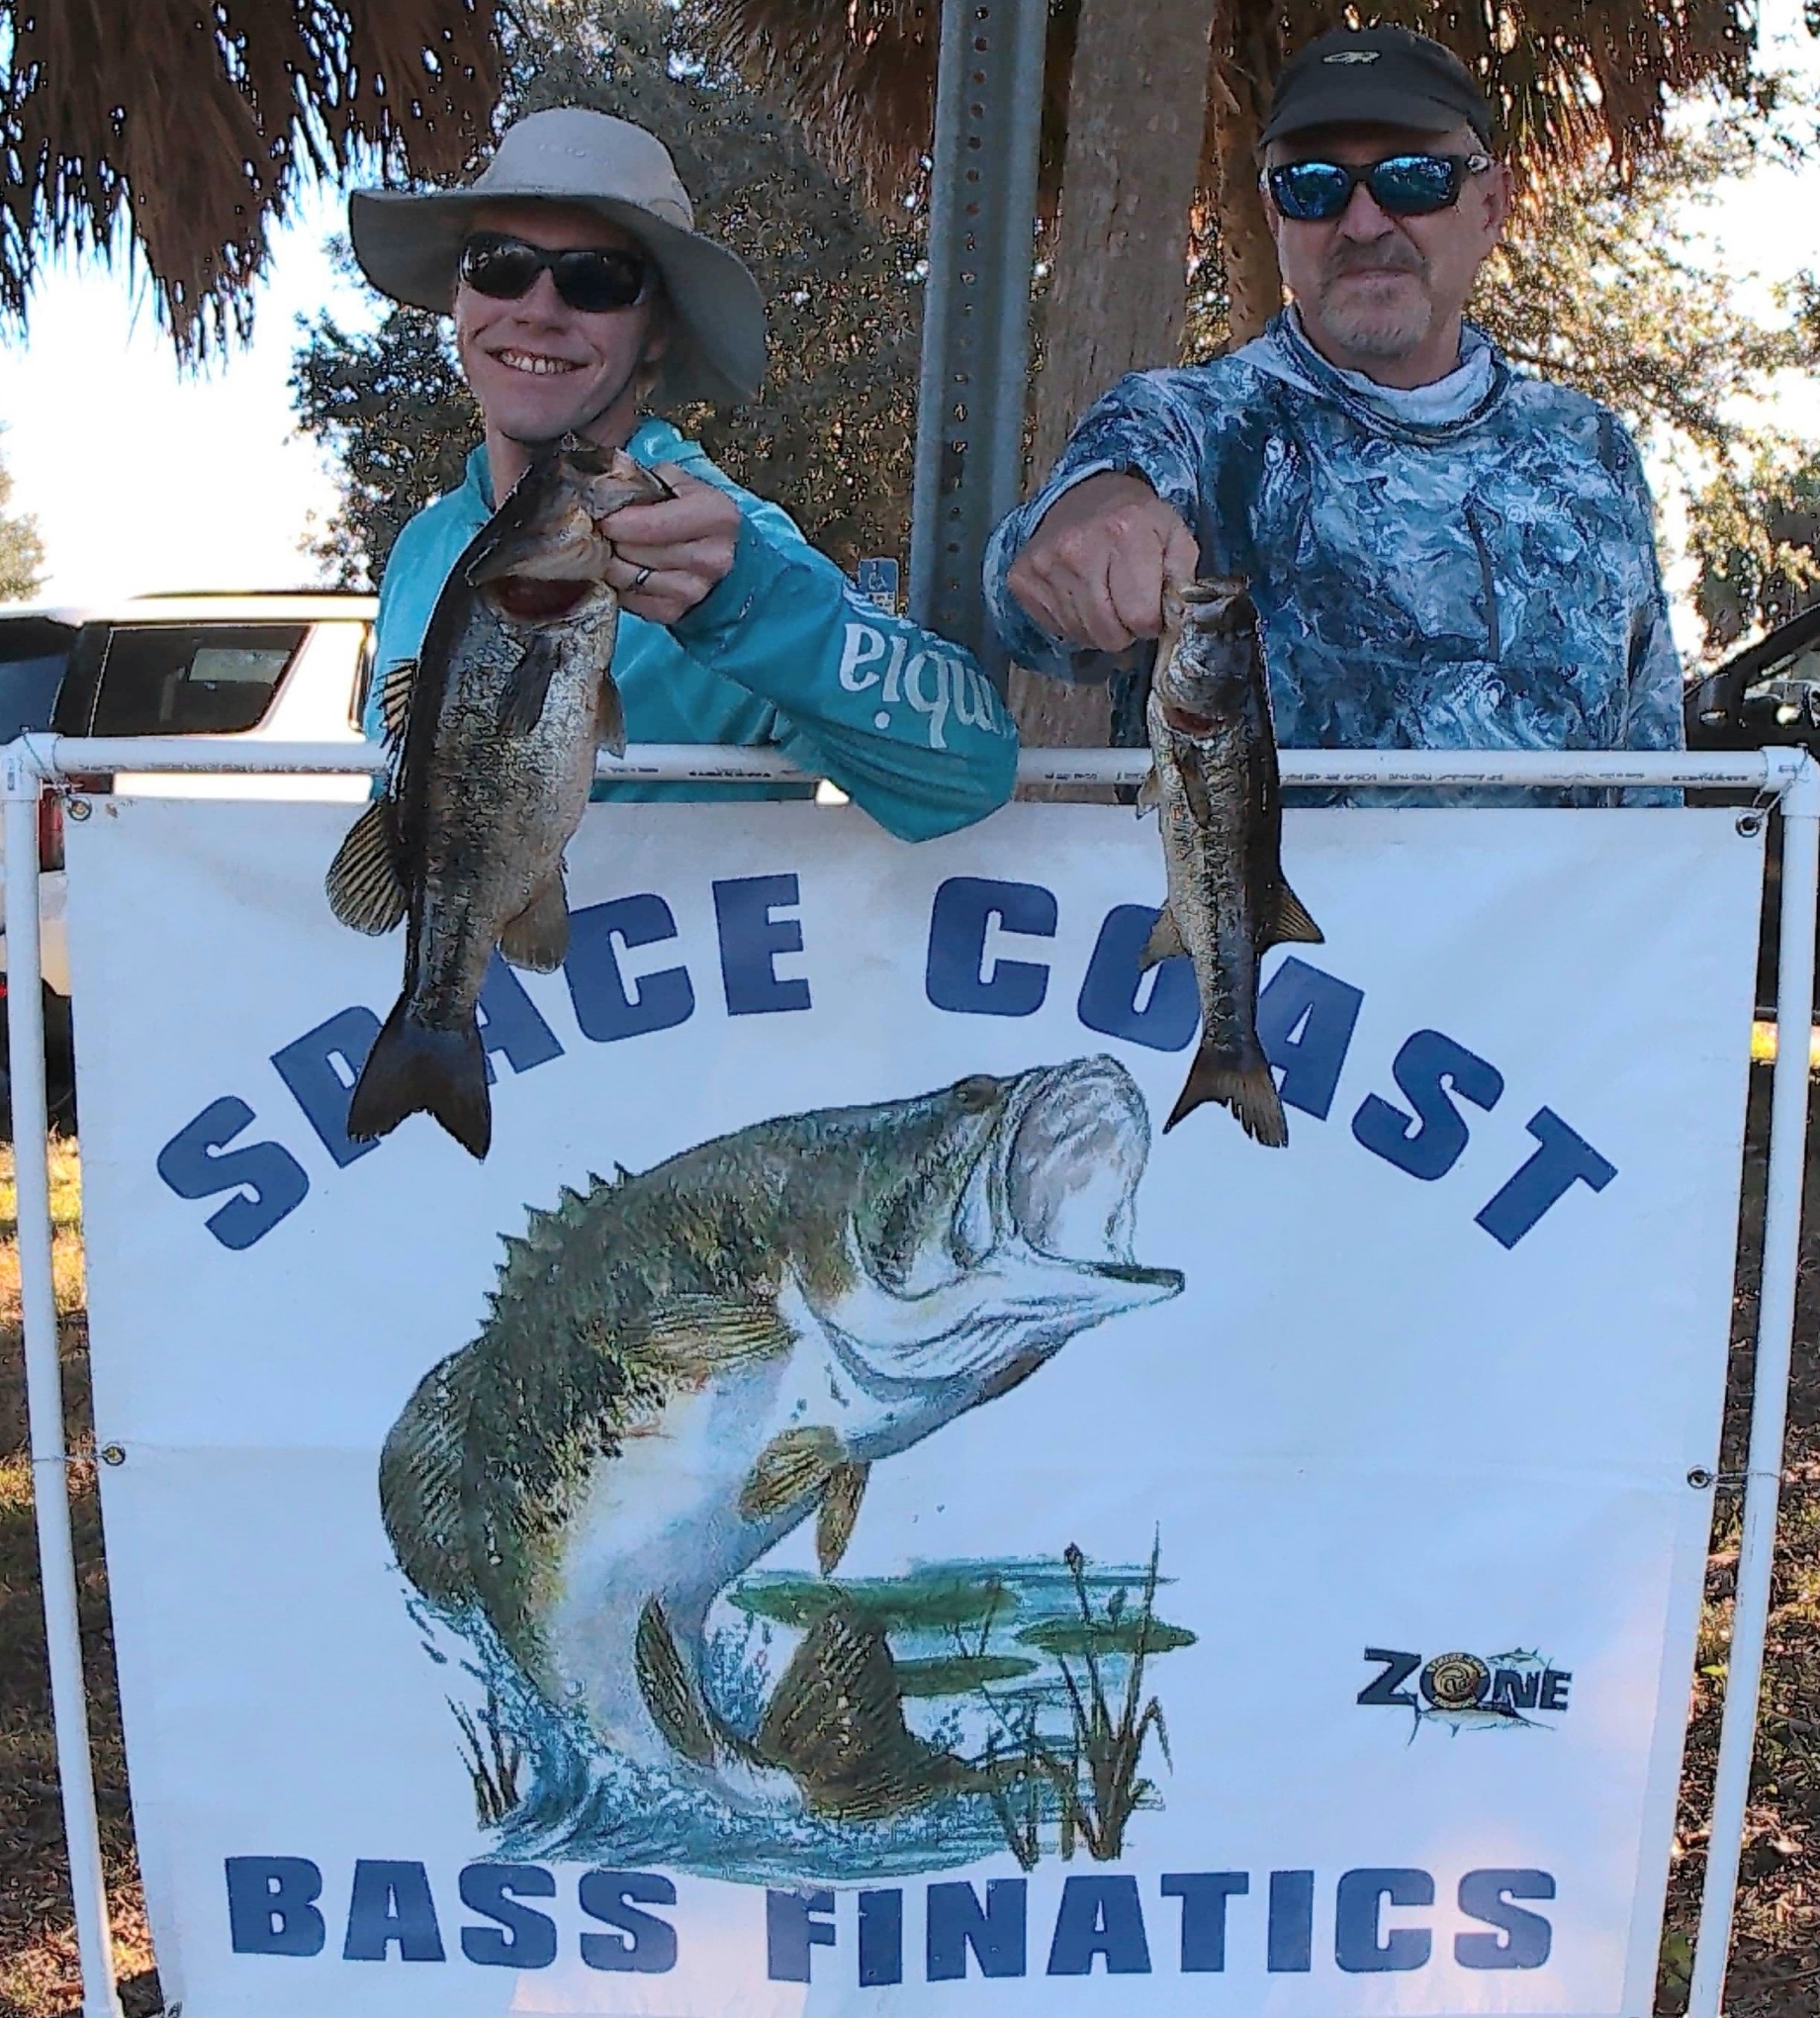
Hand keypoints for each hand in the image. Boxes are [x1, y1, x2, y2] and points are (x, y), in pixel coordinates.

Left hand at [597, 465, 738, 624]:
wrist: (731, 563)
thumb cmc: (702, 519)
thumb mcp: (685, 487)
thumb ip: (649, 478)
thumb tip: (612, 470)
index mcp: (714, 517)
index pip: (651, 524)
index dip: (618, 521)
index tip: (604, 517)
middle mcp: (709, 558)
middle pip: (634, 551)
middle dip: (613, 540)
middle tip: (607, 531)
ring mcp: (693, 591)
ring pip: (626, 578)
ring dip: (613, 562)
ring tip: (616, 549)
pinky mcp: (675, 613)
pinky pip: (629, 599)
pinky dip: (620, 585)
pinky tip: (628, 570)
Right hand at [1006, 471, 1198, 651]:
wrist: (1085, 493)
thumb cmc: (1137, 519)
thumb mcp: (1175, 536)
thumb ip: (1183, 580)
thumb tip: (1176, 622)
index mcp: (1125, 532)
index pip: (1141, 618)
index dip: (1150, 623)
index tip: (1150, 609)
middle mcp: (1078, 548)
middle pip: (1109, 635)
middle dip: (1125, 630)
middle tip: (1127, 605)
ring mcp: (1044, 564)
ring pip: (1082, 636)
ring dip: (1098, 627)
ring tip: (1103, 597)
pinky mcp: (1021, 577)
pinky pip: (1056, 628)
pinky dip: (1072, 622)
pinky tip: (1079, 595)